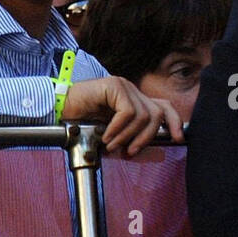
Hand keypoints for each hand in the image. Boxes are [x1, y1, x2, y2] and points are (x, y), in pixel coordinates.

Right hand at [61, 75, 183, 155]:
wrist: (59, 110)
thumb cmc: (82, 122)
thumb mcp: (112, 132)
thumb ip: (130, 135)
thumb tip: (148, 148)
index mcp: (134, 100)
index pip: (163, 107)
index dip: (174, 122)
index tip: (179, 139)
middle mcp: (131, 90)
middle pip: (157, 113)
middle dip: (147, 137)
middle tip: (130, 151)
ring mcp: (123, 85)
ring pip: (143, 115)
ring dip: (127, 135)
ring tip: (111, 144)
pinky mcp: (113, 85)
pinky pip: (127, 111)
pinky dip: (118, 128)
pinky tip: (107, 135)